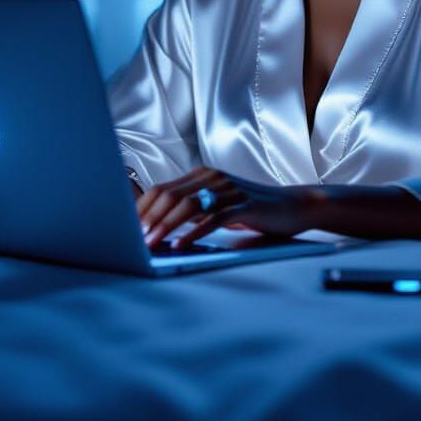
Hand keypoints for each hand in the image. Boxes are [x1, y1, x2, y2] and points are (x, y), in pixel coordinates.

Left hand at [137, 165, 321, 249]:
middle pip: (171, 195)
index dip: (142, 209)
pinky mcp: (245, 205)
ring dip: (166, 226)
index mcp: (203, 175)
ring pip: (189, 205)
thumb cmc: (253, 210)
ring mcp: (229, 189)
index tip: (127, 229)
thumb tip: (159, 229)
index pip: (163, 189)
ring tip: (152, 244)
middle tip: (133, 239)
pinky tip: (182, 245)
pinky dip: (195, 232)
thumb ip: (194, 211)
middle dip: (149, 218)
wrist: (293, 206)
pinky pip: (214, 218)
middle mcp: (213, 177)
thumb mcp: (218, 206)